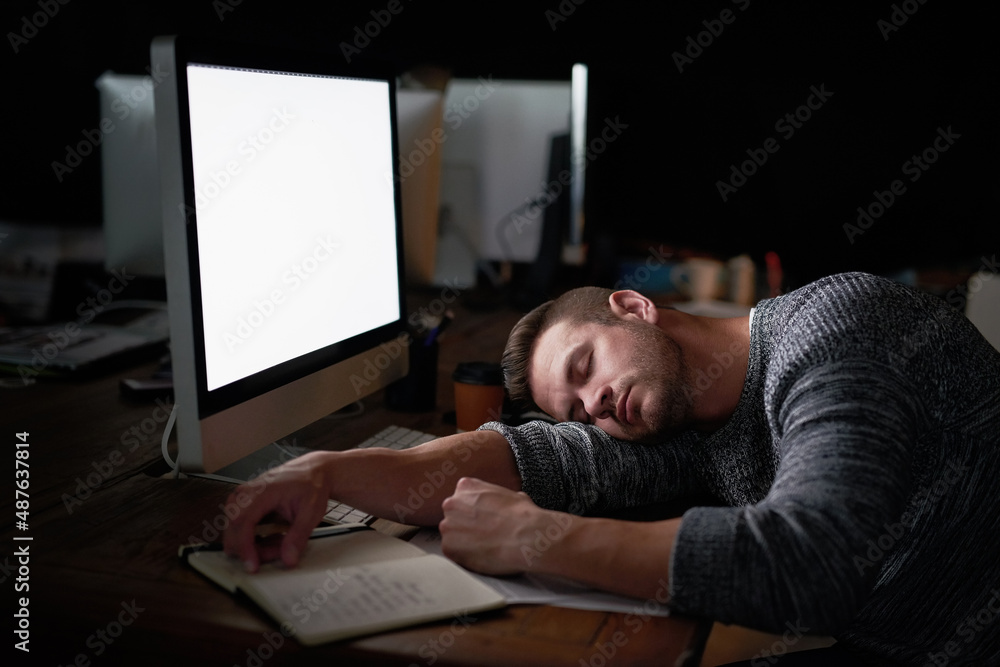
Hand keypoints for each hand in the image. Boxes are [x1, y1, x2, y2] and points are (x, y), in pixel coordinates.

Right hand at [222, 451, 333, 571]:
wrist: (313, 471)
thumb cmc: (312, 485)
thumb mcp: (311, 512)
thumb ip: (298, 536)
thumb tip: (288, 559)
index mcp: (263, 491)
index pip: (242, 522)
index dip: (245, 547)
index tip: (252, 565)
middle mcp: (247, 492)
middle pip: (234, 528)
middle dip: (251, 548)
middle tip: (277, 553)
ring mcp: (243, 497)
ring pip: (235, 530)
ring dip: (253, 544)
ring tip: (279, 543)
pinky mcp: (245, 503)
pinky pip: (240, 526)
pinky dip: (253, 538)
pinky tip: (272, 538)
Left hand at [439, 477, 572, 575]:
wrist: (524, 536)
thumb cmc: (522, 515)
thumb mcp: (509, 494)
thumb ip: (494, 498)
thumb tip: (503, 504)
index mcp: (465, 486)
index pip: (461, 499)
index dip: (473, 512)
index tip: (482, 520)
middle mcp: (451, 503)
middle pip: (453, 516)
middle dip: (465, 525)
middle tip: (483, 534)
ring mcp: (448, 526)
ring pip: (452, 535)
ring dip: (464, 541)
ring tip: (484, 546)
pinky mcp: (448, 547)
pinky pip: (453, 552)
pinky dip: (464, 556)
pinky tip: (480, 555)